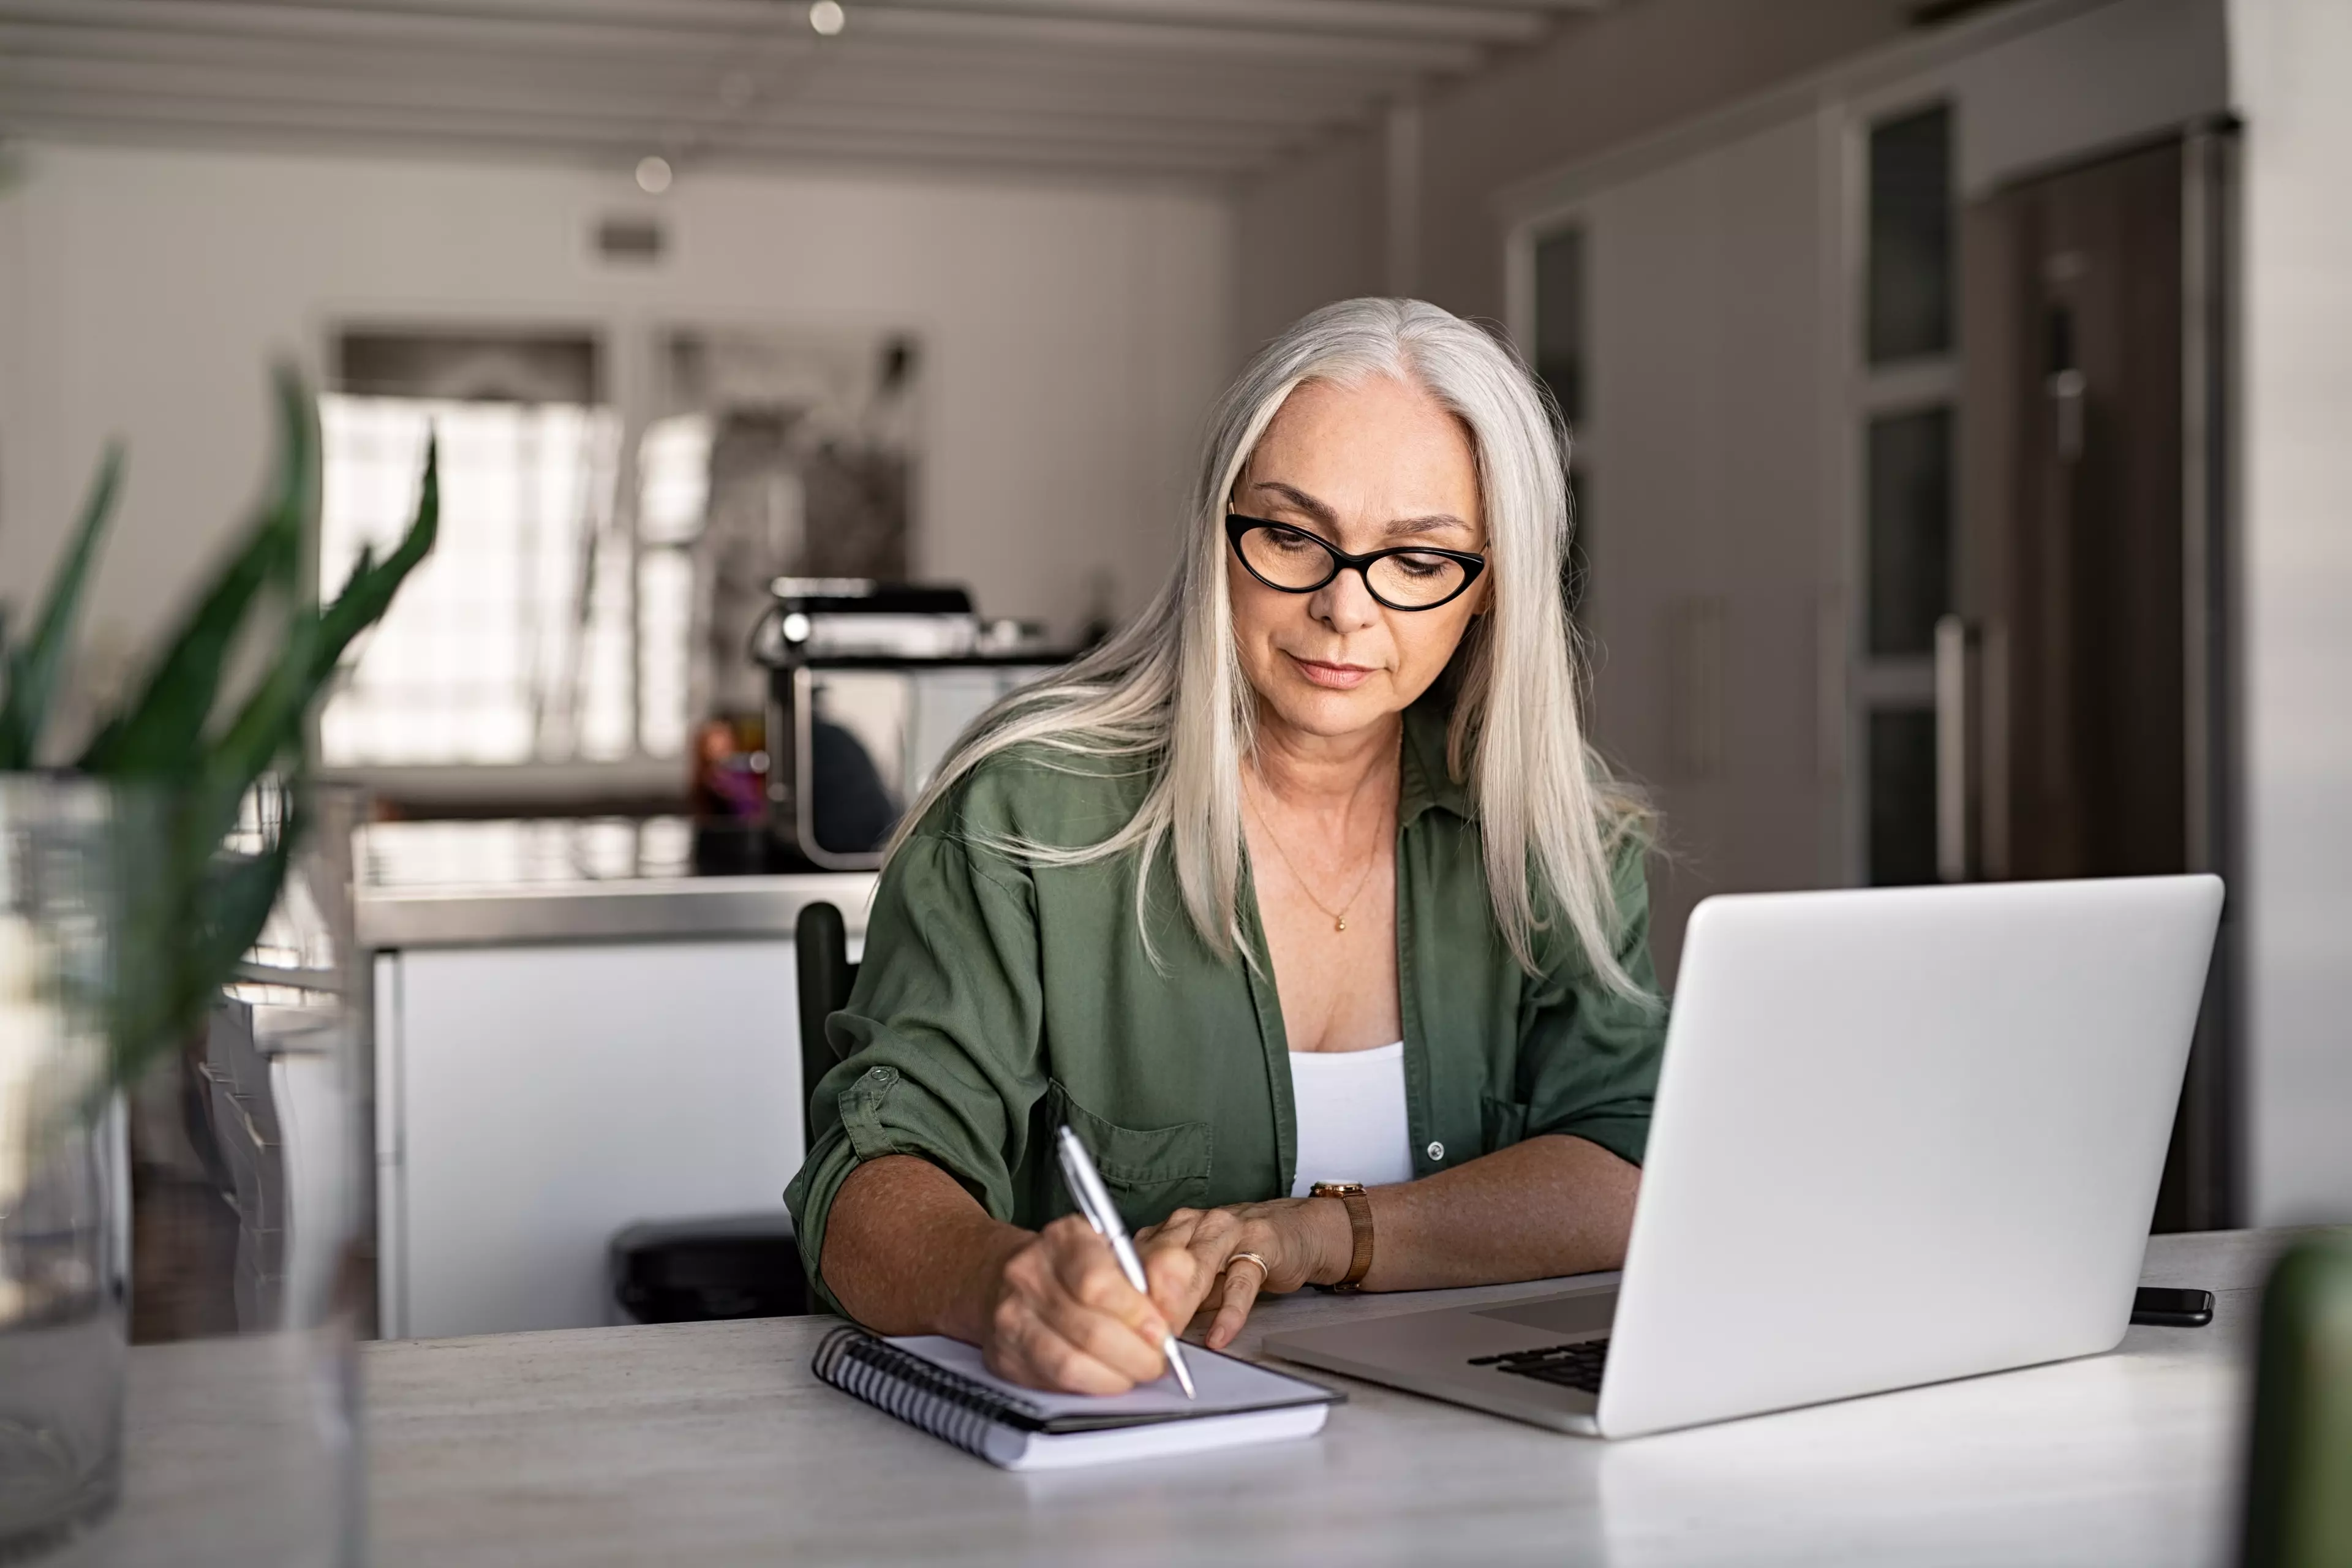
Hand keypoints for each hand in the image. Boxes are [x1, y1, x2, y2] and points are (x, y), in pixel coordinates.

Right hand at [974, 1215, 1176, 1394]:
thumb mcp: (1122, 1252)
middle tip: (1157, 1361)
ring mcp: (1011, 1317)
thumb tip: (1176, 1302)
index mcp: (1063, 1239)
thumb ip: (1160, 1271)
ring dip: (1116, 1376)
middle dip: (1135, 1355)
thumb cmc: (1078, 1267)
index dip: (1136, 1314)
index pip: (1097, 1282)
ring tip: (1135, 1371)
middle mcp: (1029, 1274)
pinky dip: (1090, 1387)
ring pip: (1070, 1363)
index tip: (1161, 1331)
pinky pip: (1054, 1383)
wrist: (1013, 1278)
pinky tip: (1107, 1377)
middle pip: (1089, 1329)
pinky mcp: (1005, 1356)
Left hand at [1137, 1198, 1348, 1350]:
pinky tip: (1219, 1335)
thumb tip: (1138, 1332)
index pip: (1137, 1260)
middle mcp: (1195, 1223)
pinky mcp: (1260, 1246)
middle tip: (1141, 1338)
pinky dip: (1229, 1313)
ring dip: (1180, 1304)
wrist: (1294, 1230)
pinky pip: (1241, 1282)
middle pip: (1160, 1260)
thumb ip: (1170, 1295)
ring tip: (1172, 1337)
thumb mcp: (1197, 1274)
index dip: (1125, 1296)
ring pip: (1195, 1266)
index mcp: (1171, 1229)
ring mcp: (1228, 1231)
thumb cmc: (1239, 1254)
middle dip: (1148, 1302)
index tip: (1118, 1328)